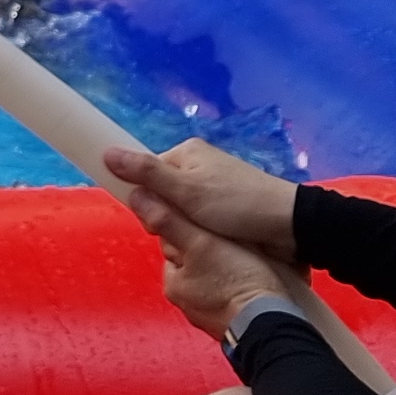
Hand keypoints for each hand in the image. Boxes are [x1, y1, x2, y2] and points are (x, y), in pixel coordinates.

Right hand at [98, 136, 299, 258]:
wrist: (289, 225)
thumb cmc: (235, 205)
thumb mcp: (187, 192)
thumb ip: (147, 174)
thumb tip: (106, 153)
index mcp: (187, 153)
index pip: (147, 175)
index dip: (147, 199)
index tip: (158, 219)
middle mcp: (199, 165)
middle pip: (163, 194)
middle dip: (168, 216)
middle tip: (186, 229)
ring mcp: (215, 185)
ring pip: (182, 210)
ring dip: (187, 226)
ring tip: (203, 237)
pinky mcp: (228, 205)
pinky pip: (201, 219)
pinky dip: (204, 231)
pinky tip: (214, 241)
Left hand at [143, 205, 292, 340]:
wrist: (275, 321)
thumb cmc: (236, 280)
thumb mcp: (200, 243)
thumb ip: (169, 221)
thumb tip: (136, 198)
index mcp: (174, 282)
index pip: (173, 242)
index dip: (191, 224)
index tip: (212, 219)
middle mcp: (188, 300)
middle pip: (194, 257)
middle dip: (211, 244)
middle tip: (234, 237)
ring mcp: (212, 311)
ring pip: (215, 272)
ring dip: (229, 261)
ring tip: (249, 254)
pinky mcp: (235, 316)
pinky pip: (233, 288)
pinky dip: (241, 279)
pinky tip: (255, 272)